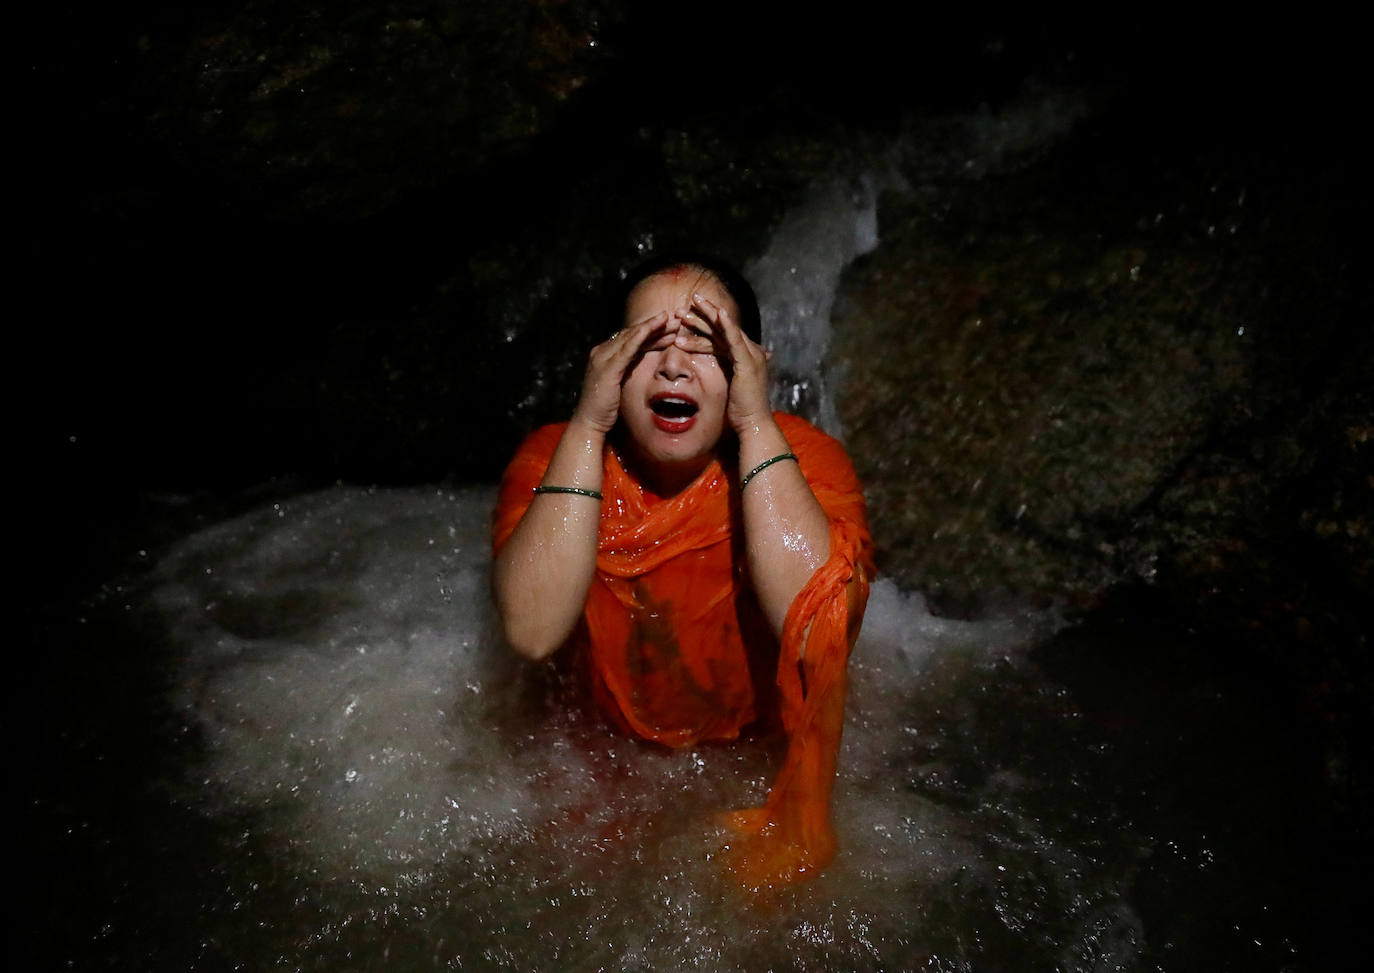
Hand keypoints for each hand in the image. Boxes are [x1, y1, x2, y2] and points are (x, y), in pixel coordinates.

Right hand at [570, 311, 675, 433]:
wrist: (590, 422)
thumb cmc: (606, 407)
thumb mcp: (620, 383)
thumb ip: (628, 369)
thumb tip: (643, 361)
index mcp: (606, 354)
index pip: (632, 338)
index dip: (652, 332)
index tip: (671, 328)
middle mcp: (602, 351)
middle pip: (633, 334)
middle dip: (655, 326)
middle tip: (676, 319)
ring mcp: (602, 358)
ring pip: (631, 337)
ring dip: (651, 327)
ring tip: (670, 321)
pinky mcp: (607, 368)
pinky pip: (626, 349)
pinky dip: (639, 337)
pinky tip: (651, 329)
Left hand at [689, 292, 770, 433]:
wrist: (753, 423)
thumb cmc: (739, 410)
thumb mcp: (727, 385)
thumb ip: (720, 372)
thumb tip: (704, 369)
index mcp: (742, 356)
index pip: (720, 335)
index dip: (702, 326)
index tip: (684, 319)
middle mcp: (749, 350)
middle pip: (721, 328)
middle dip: (701, 317)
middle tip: (681, 308)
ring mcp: (750, 354)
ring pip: (725, 330)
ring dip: (704, 318)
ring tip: (683, 314)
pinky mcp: (748, 362)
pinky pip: (735, 339)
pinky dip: (727, 324)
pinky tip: (717, 313)